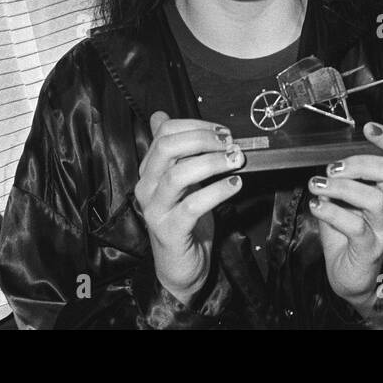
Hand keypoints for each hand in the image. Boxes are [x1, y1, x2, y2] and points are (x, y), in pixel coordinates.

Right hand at [134, 111, 244, 305]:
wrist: (180, 268)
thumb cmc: (185, 222)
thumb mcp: (181, 181)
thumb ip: (177, 151)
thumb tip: (161, 115)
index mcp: (150, 170)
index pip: (164, 133)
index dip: (196, 126)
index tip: (223, 132)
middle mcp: (147, 186)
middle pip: (167, 148)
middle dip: (202, 139)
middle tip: (230, 143)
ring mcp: (156, 209)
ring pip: (179, 175)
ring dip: (212, 163)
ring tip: (235, 162)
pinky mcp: (170, 231)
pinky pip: (193, 205)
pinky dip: (217, 191)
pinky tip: (234, 185)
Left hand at [308, 122, 382, 316]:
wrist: (350, 276)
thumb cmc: (346, 233)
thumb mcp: (343, 198)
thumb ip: (341, 178)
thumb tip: (326, 157)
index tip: (368, 127)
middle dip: (360, 163)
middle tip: (332, 168)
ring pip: (375, 200)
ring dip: (342, 187)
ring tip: (318, 185)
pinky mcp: (371, 249)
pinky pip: (354, 226)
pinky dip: (331, 212)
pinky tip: (316, 206)